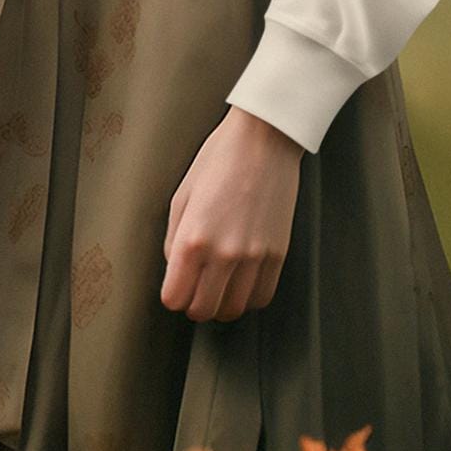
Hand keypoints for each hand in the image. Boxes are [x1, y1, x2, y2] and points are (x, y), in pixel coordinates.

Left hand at [161, 106, 300, 320]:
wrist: (264, 141)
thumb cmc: (218, 161)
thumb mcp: (182, 196)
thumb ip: (174, 239)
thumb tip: (175, 269)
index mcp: (192, 238)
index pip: (175, 297)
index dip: (172, 296)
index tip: (175, 287)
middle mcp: (223, 253)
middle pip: (203, 310)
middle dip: (194, 304)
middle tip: (195, 289)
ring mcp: (254, 256)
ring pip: (234, 309)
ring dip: (221, 304)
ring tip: (218, 287)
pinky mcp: (279, 254)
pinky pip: (262, 297)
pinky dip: (248, 297)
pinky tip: (241, 282)